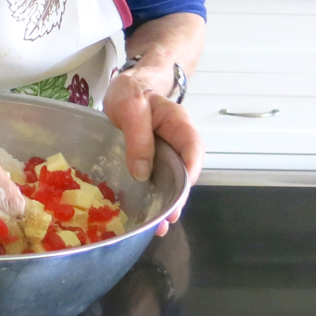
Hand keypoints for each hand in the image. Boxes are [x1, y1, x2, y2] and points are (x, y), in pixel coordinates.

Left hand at [103, 71, 203, 235]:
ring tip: (158, 227)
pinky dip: (152, 199)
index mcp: (177, 123)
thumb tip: (142, 172)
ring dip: (166, 204)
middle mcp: (175, 142)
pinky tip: (145, 216)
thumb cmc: (130, 92)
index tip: (181, 191)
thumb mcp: (130, 106)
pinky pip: (155, 181)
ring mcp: (164, 154)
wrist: (122, 89)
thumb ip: (137, 135)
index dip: (191, 170)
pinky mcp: (150, 162)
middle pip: (184, 171)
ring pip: (171, 181)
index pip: (192, 147)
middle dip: (178, 197)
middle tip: (168, 218)